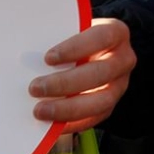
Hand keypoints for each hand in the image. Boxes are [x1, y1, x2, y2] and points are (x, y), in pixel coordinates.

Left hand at [30, 16, 135, 132]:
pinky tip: (51, 122)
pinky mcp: (109, 106)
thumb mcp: (69, 30)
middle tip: (36, 88)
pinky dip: (71, 123)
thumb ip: (56, 35)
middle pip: (100, 73)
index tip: (48, 58)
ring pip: (101, 101)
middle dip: (65, 83)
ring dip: (68, 108)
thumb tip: (30, 47)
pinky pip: (94, 119)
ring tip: (40, 110)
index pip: (102, 37)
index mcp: (116, 33)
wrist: (88, 53)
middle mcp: (123, 60)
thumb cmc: (75, 40)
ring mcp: (119, 85)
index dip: (76, 48)